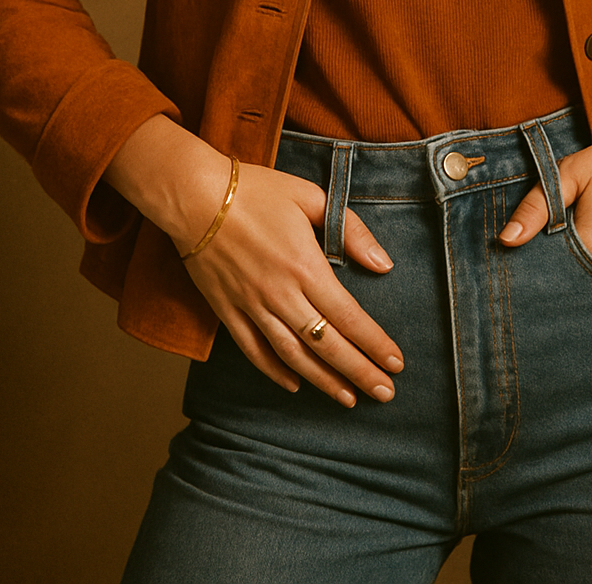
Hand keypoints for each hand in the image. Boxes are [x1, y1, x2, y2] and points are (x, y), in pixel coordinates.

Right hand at [104, 117, 402, 406]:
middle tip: (385, 394)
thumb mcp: (311, 197)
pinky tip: (295, 385)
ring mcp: (252, 307)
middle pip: (327, 345)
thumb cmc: (256, 191)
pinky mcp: (228, 312)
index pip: (349, 317)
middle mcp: (281, 295)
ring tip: (348, 399)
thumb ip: (351, 231)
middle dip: (359, 372)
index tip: (397, 363)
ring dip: (323, 381)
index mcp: (306, 266)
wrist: (194, 196)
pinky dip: (276, 372)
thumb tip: (383, 264)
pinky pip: (255, 351)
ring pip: (293, 356)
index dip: (375, 344)